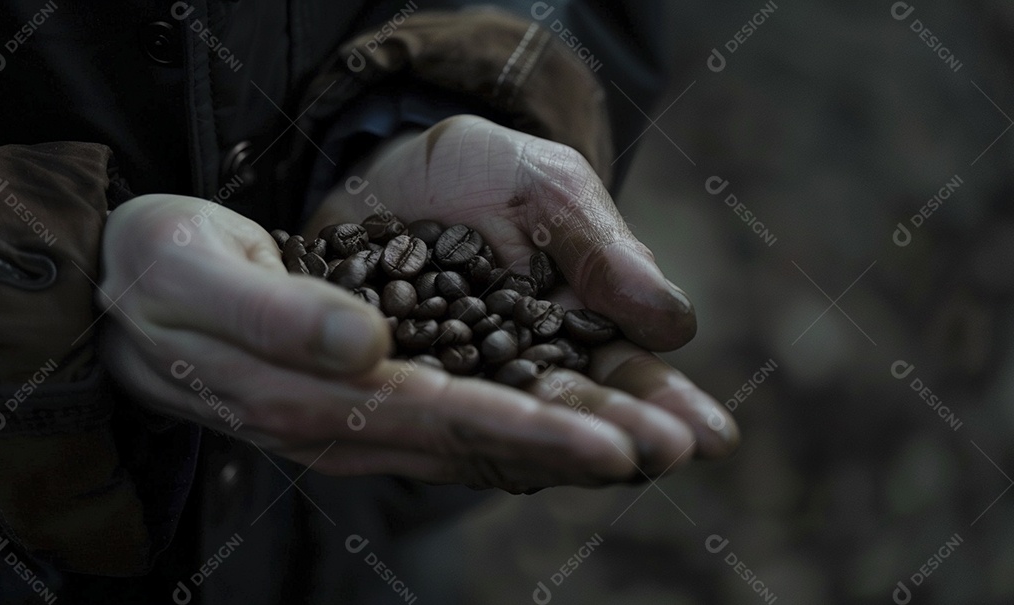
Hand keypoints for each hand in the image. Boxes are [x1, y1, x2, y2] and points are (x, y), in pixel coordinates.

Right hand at [99, 195, 658, 492]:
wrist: (129, 295)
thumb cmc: (157, 272)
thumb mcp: (193, 270)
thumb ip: (276, 314)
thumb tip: (366, 344)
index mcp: (311, 398)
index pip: (440, 420)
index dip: (528, 433)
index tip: (613, 443)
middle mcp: (346, 424)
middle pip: (482, 441)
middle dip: (579, 446)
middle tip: (676, 447)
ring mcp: (361, 419)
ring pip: (483, 438)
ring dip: (570, 438)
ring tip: (659, 438)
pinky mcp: (369, 397)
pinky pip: (461, 418)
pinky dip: (528, 420)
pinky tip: (583, 418)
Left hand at [308, 115, 739, 462]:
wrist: (382, 168)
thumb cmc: (480, 176)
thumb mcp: (548, 191)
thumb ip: (602, 251)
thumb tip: (675, 325)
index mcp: (576, 333)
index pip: (627, 379)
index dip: (665, 406)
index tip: (711, 435)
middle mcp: (519, 374)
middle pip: (571, 417)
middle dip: (619, 436)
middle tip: (665, 455)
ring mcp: (453, 388)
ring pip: (502, 431)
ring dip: (550, 447)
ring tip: (600, 462)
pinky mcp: (389, 387)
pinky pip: (418, 412)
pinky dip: (447, 426)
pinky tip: (472, 439)